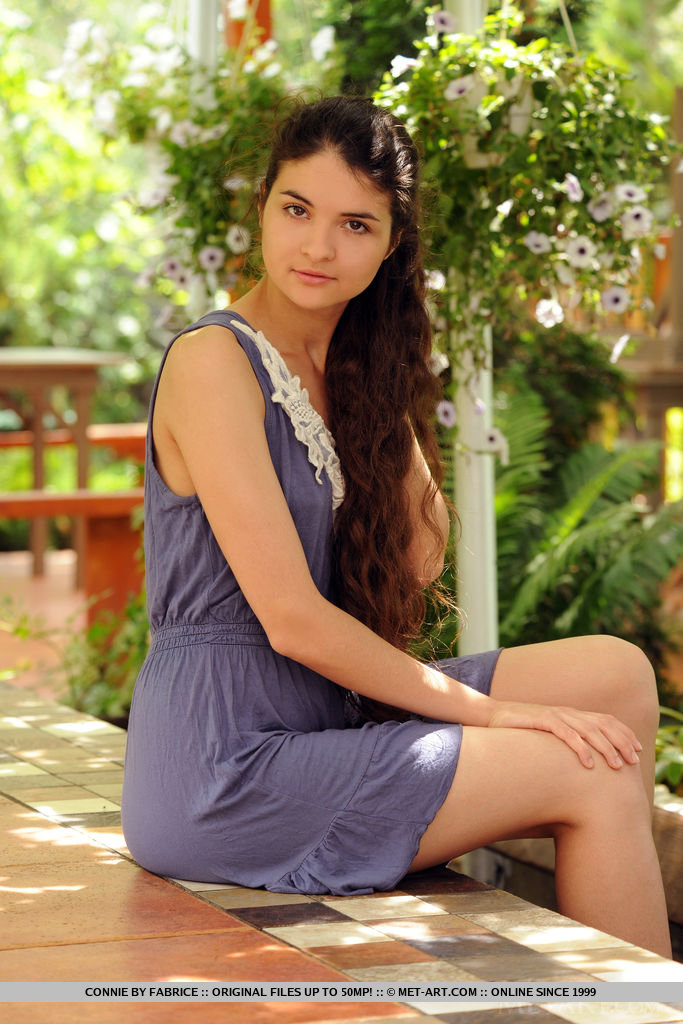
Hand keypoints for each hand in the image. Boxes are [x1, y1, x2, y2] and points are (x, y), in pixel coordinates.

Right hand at [487, 701, 642, 769]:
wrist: (491, 717)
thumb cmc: (520, 732)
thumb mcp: (548, 738)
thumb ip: (564, 743)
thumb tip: (584, 765)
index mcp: (571, 715)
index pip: (605, 720)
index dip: (623, 733)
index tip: (638, 749)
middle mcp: (567, 713)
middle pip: (602, 725)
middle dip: (621, 742)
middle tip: (633, 761)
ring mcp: (555, 715)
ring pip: (588, 730)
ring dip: (605, 748)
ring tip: (616, 765)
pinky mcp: (541, 720)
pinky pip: (565, 734)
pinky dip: (579, 748)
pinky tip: (588, 763)